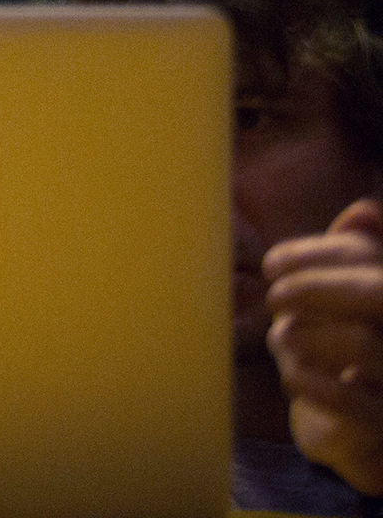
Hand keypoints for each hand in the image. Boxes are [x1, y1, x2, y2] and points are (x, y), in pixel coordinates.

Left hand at [267, 197, 382, 492]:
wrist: (362, 436)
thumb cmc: (349, 358)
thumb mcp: (350, 304)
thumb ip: (361, 257)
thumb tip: (364, 210)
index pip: (371, 257)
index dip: (319, 253)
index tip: (273, 263)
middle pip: (378, 292)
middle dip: (315, 286)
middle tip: (273, 296)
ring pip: (364, 342)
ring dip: (308, 335)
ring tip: (285, 340)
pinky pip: (355, 404)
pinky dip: (313, 383)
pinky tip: (292, 378)